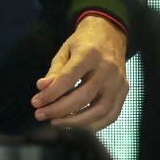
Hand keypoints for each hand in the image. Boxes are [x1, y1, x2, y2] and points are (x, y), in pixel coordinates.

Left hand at [34, 14, 129, 128]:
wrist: (111, 34)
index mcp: (91, 53)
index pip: (69, 78)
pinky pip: (112, 114)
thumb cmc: (84, 43)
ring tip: (57, 122)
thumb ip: (55, 71)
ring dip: (76, 122)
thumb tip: (42, 89)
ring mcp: (118, 80)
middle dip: (59, 110)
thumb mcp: (66, 50)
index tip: (36, 103)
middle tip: (41, 115)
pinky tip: (78, 125)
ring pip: (100, 110)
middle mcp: (108, 68)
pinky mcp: (124, 90)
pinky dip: (95, 125)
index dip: (51, 94)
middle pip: (84, 96)